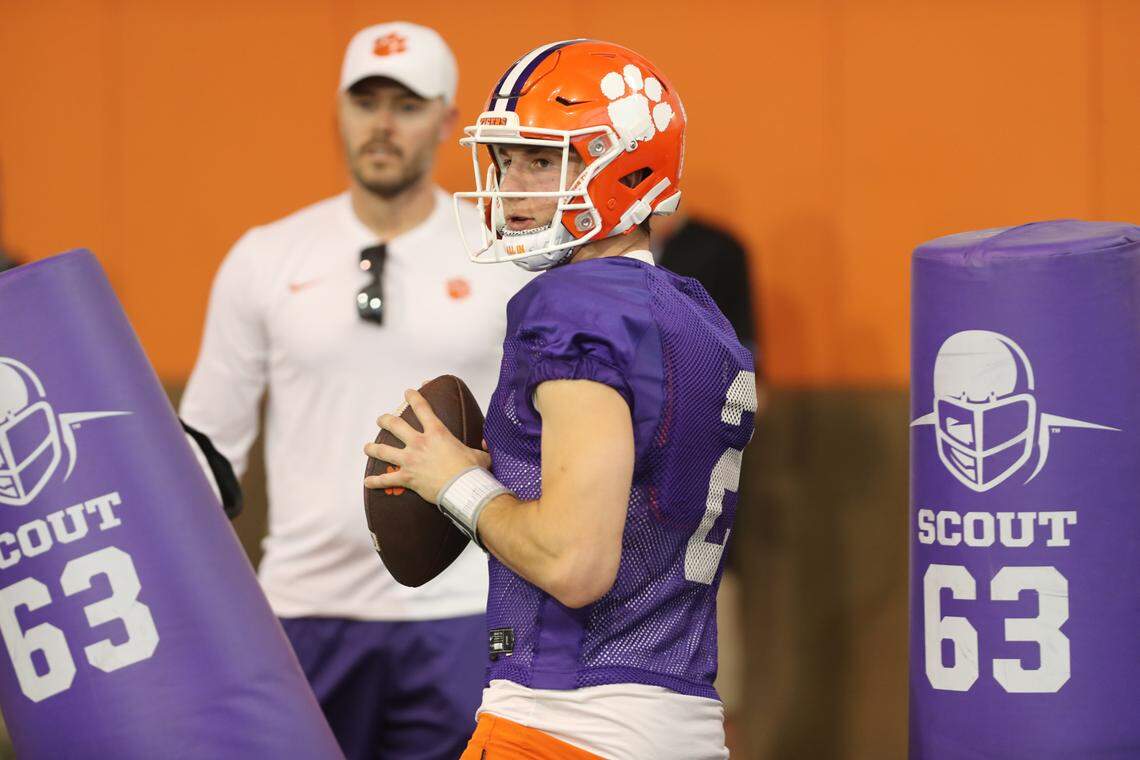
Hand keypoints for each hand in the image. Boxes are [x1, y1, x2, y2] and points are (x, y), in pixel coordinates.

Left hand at [363, 389, 490, 503]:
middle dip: (386, 420)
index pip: (422, 408)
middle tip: (382, 419)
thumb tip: (487, 445)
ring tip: (368, 447)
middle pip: (395, 425)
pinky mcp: (407, 478)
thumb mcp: (480, 454)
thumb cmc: (472, 471)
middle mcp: (419, 443)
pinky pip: (387, 480)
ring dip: (374, 448)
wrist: (463, 489)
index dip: (413, 397)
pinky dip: (376, 482)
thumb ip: (480, 449)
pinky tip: (367, 482)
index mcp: (437, 433)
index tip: (408, 392)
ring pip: (384, 450)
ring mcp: (410, 460)